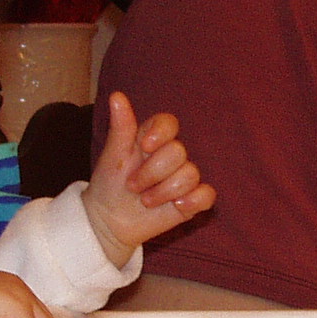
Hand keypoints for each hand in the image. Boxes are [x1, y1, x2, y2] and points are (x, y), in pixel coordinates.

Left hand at [82, 91, 215, 267]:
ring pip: (190, 175)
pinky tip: (176, 207)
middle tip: (132, 186)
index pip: (169, 123)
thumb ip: (121, 127)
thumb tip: (116, 96)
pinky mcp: (192, 199)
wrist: (110, 221)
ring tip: (145, 201)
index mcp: (152, 139)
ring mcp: (183, 177)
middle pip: (178, 152)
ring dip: (163, 192)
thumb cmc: (109, 185)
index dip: (161, 133)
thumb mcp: (113, 156)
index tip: (144, 146)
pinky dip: (193, 201)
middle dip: (151, 173)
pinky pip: (207, 195)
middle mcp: (171, 156)